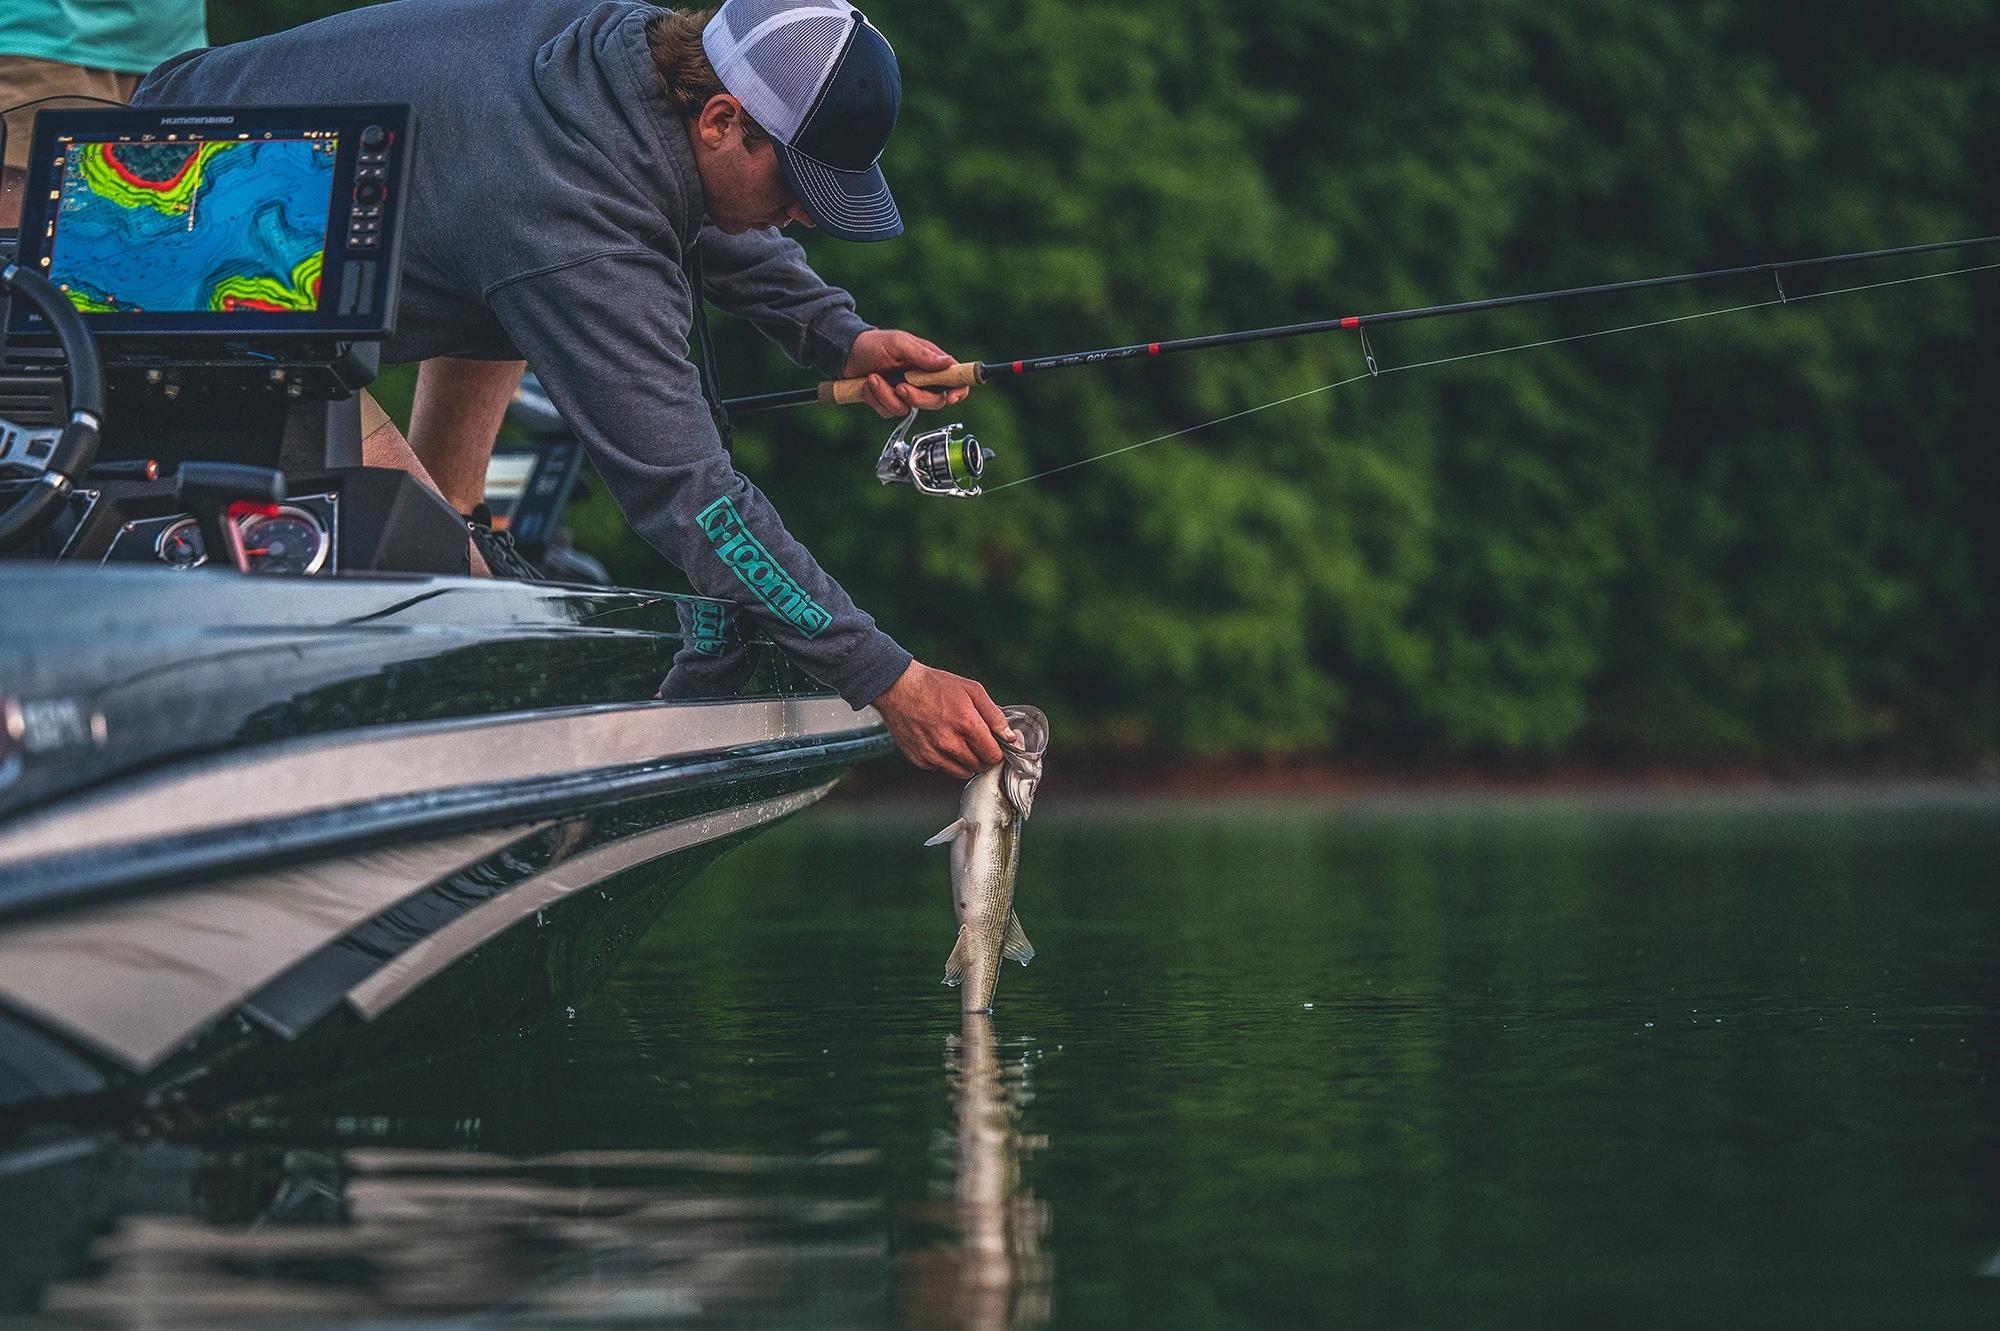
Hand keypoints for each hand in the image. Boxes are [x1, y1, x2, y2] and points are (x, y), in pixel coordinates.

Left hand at [842, 329, 972, 418]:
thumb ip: (923, 355)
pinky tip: (868, 385)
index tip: (951, 397)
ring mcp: (904, 391)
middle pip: (934, 401)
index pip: (954, 378)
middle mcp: (920, 379)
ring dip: (887, 395)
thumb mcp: (898, 343)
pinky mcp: (889, 401)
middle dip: (916, 397)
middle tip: (900, 386)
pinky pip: (890, 412)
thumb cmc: (872, 343)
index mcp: (928, 362)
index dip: (957, 390)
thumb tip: (947, 363)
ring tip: (874, 378)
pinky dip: (876, 399)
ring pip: (908, 409)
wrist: (845, 354)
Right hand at [871, 660, 1019, 778]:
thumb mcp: (972, 690)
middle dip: (982, 757)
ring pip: (961, 772)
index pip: (993, 756)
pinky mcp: (919, 759)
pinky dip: (945, 760)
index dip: (997, 751)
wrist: (898, 688)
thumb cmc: (936, 686)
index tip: (994, 745)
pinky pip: (941, 769)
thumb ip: (994, 715)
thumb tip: (1011, 737)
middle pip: (979, 767)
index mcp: (967, 725)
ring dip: (965, 762)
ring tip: (959, 742)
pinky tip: (939, 742)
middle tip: (976, 742)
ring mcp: (933, 754)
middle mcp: (950, 744)